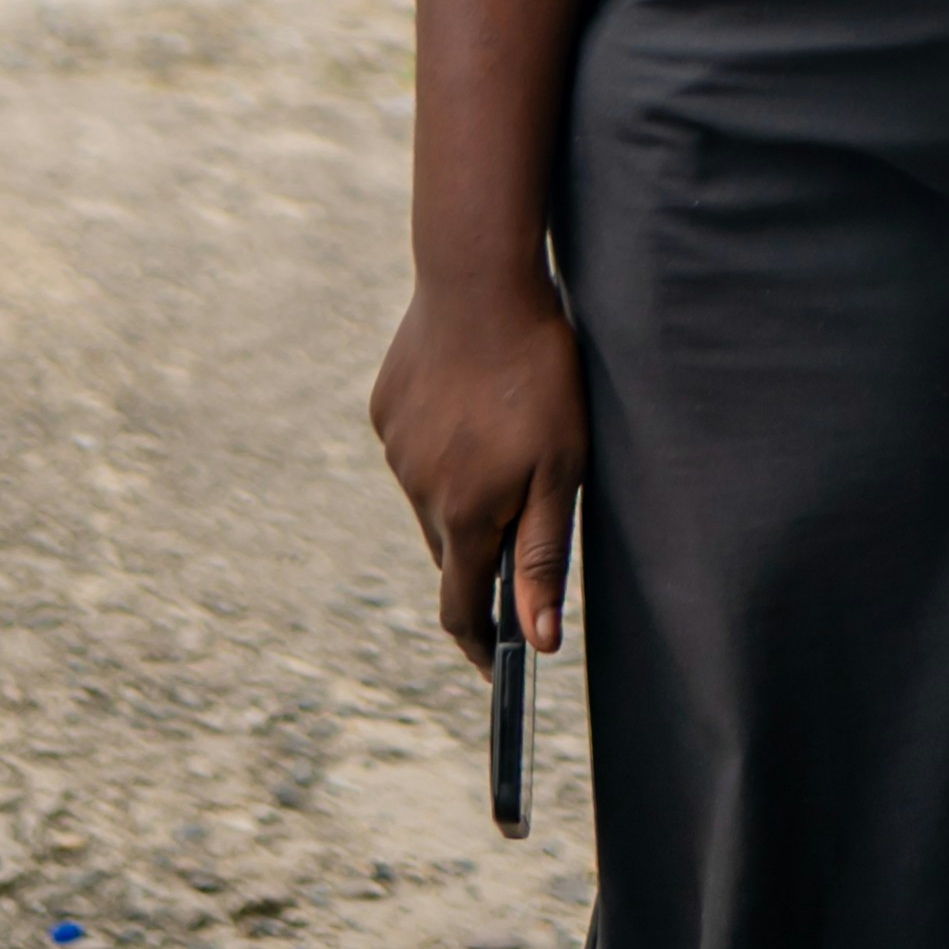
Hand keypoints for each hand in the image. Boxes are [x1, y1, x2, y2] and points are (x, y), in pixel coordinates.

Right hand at [369, 267, 586, 672]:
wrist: (480, 281)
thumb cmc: (538, 374)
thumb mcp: (562, 468)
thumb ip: (543, 556)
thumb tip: (537, 643)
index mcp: (463, 515)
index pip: (462, 608)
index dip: (481, 644)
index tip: (499, 668)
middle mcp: (418, 490)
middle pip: (451, 548)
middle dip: (485, 549)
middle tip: (528, 509)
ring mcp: (396, 448)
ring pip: (434, 494)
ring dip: (466, 487)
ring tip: (507, 431)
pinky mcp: (386, 407)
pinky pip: (418, 446)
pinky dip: (445, 441)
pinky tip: (474, 397)